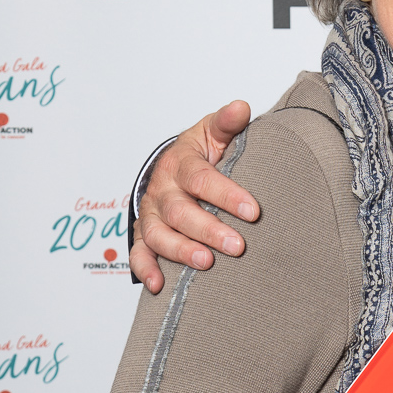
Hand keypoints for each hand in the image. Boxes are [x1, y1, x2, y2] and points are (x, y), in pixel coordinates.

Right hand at [130, 101, 255, 292]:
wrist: (173, 167)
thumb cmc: (200, 153)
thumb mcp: (213, 133)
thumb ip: (227, 123)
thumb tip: (242, 107)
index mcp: (181, 163)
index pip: (201, 178)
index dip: (226, 194)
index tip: (253, 210)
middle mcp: (162, 189)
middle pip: (180, 211)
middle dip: (208, 229)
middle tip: (237, 245)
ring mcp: (152, 214)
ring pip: (159, 235)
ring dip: (181, 250)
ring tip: (206, 262)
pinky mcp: (145, 234)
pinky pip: (139, 254)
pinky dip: (146, 270)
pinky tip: (161, 285)